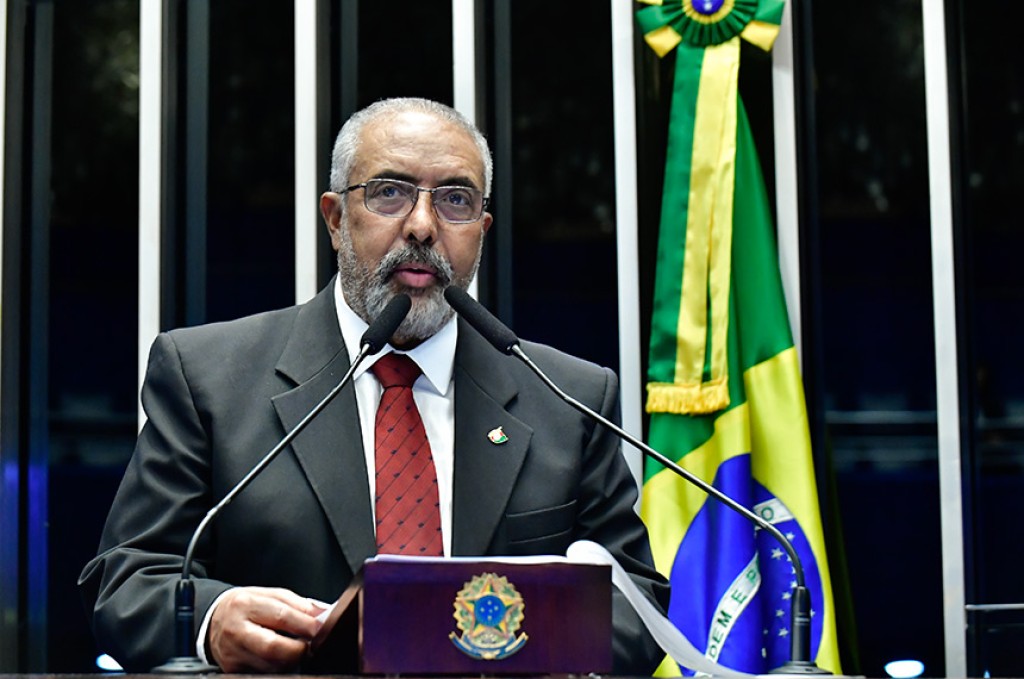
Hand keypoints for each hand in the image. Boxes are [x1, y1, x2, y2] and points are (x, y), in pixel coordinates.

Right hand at [208, 586, 327, 672]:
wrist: (213, 620)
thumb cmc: (246, 606)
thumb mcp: (270, 595)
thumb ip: (298, 604)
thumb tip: (324, 614)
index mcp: (246, 604)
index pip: (281, 616)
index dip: (306, 624)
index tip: (322, 627)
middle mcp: (236, 630)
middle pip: (273, 647)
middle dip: (299, 649)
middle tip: (311, 645)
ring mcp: (233, 653)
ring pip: (270, 665)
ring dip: (290, 660)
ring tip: (296, 649)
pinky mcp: (233, 668)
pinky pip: (262, 672)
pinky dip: (278, 666)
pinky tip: (281, 657)